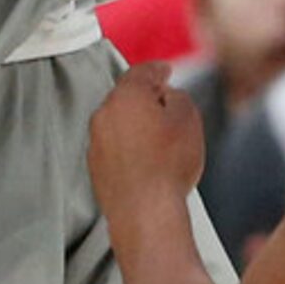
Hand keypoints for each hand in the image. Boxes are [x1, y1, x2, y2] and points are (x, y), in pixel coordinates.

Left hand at [89, 64, 205, 220]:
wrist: (145, 214)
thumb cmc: (168, 167)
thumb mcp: (188, 118)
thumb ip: (178, 96)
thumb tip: (168, 96)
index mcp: (126, 96)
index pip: (142, 71)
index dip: (158, 70)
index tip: (165, 71)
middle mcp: (104, 115)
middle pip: (127, 96)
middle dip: (147, 98)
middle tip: (168, 105)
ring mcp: (96, 142)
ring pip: (119, 122)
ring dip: (137, 124)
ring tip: (162, 141)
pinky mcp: (96, 166)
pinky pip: (114, 146)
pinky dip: (129, 147)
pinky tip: (148, 161)